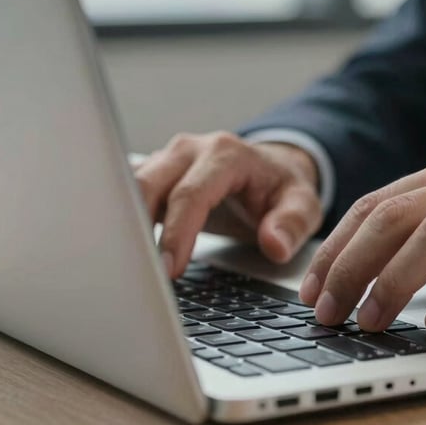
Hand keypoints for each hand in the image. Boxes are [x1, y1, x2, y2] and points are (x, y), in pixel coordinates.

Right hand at [133, 132, 322, 277]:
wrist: (273, 169)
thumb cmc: (283, 188)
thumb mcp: (303, 205)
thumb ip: (292, 224)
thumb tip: (274, 244)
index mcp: (226, 154)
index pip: (191, 194)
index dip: (177, 233)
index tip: (170, 269)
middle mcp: (191, 149)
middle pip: (148, 184)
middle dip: (137, 229)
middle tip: (140, 275)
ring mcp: (169, 158)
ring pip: (130, 187)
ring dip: (124, 225)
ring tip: (126, 267)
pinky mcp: (156, 171)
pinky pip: (128, 193)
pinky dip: (123, 221)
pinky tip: (122, 251)